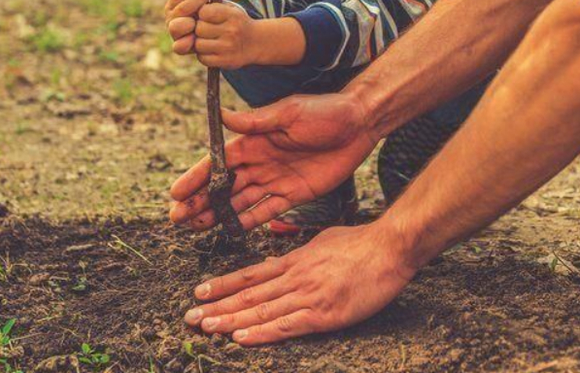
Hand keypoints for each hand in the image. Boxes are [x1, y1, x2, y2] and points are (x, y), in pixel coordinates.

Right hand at [164, 0, 210, 55]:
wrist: (213, 36)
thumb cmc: (210, 15)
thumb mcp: (212, 3)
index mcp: (175, 6)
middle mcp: (172, 19)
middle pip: (180, 9)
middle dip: (195, 0)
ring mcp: (175, 33)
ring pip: (175, 27)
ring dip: (187, 22)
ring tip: (198, 19)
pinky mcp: (180, 47)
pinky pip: (178, 47)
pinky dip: (185, 42)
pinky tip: (193, 38)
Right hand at [169, 92, 376, 230]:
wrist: (360, 124)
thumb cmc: (325, 112)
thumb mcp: (289, 112)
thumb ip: (256, 121)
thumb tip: (221, 115)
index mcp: (255, 140)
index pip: (218, 162)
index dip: (196, 178)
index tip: (176, 194)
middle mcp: (260, 161)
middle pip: (224, 186)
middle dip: (200, 201)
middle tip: (177, 219)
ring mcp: (276, 179)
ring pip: (240, 201)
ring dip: (217, 213)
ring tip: (194, 227)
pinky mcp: (294, 194)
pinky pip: (266, 211)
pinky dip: (247, 221)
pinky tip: (229, 231)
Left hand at [184, 222, 416, 344]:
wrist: (389, 248)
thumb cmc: (362, 244)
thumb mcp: (322, 240)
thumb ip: (300, 253)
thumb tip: (282, 260)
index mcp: (295, 260)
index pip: (251, 275)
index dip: (223, 284)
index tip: (199, 292)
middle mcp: (295, 277)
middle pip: (249, 295)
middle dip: (217, 306)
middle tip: (189, 317)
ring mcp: (308, 295)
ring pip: (261, 311)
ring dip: (230, 321)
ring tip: (205, 327)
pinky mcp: (323, 313)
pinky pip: (286, 326)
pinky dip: (261, 333)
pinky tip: (241, 338)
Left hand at [193, 0, 257, 68]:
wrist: (255, 42)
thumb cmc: (236, 22)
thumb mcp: (231, 8)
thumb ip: (214, 1)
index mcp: (232, 15)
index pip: (204, 12)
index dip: (202, 14)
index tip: (206, 16)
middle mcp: (231, 31)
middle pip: (199, 29)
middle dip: (200, 29)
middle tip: (207, 29)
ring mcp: (228, 47)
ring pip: (198, 44)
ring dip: (200, 42)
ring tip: (208, 40)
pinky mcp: (225, 61)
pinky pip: (202, 58)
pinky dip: (204, 55)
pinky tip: (212, 50)